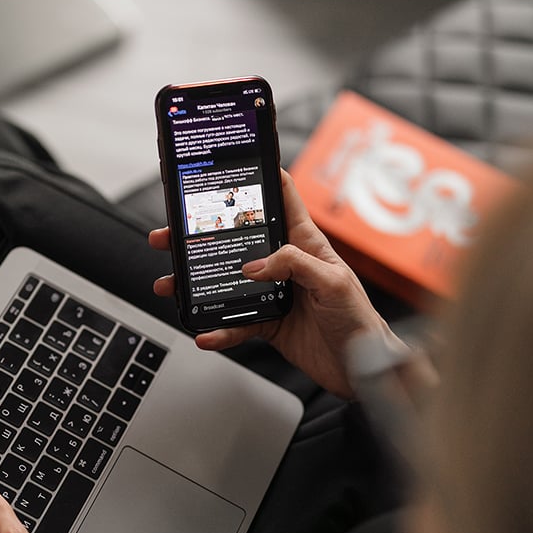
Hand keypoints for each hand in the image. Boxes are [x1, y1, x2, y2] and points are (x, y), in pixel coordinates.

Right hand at [149, 169, 401, 398]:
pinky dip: (218, 329)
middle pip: (237, 242)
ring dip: (196, 284)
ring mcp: (272, 294)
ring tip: (172, 285)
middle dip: (201, 236)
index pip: (282, 200)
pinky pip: (235, 323)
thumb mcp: (334, 282)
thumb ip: (295, 265)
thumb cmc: (359, 320)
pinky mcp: (266, 323)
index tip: (233, 163)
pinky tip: (205, 333)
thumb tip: (254, 265)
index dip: (262, 177)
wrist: (362, 369)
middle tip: (171, 234)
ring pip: (226, 283)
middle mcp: (284, 265)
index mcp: (305, 244)